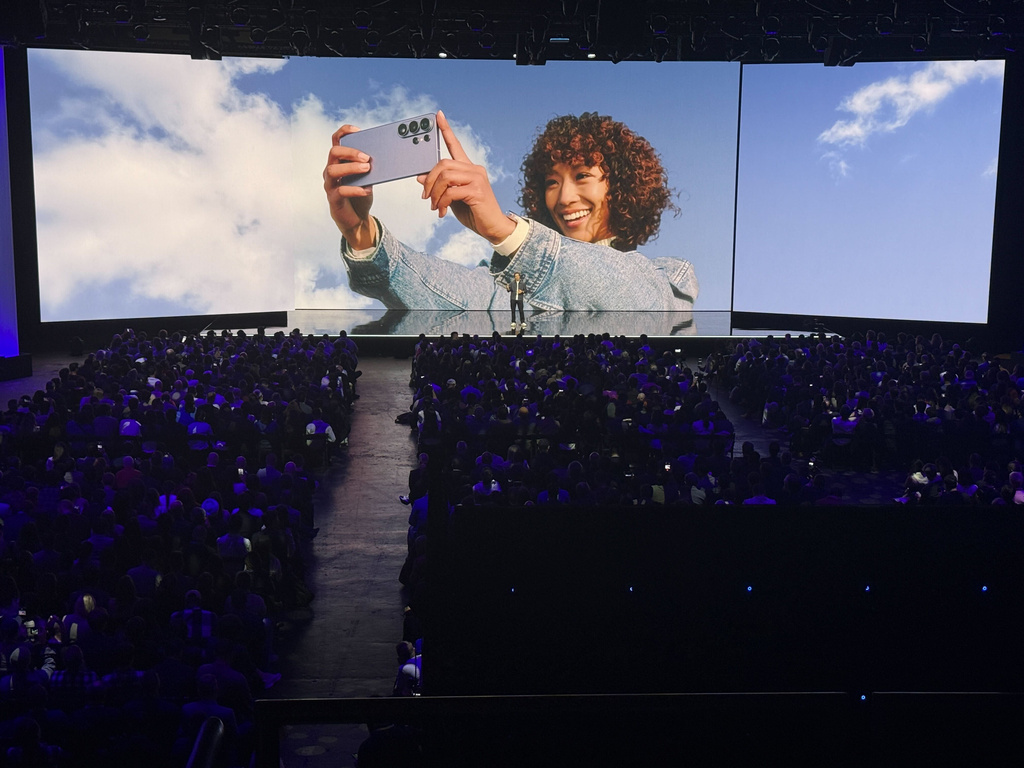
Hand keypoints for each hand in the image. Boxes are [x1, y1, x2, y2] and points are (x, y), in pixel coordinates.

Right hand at [324, 125, 376, 249]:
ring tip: (367, 169)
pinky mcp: (333, 199)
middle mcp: (331, 169)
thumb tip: (384, 155)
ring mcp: (330, 184)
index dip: (344, 132)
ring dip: (350, 168)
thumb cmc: (361, 193)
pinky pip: (340, 191)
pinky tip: (367, 190)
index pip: (336, 140)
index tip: (358, 130)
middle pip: (334, 152)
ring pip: (332, 170)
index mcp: (339, 161)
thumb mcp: (367, 177)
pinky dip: (354, 189)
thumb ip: (369, 165)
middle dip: (350, 152)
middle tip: (367, 157)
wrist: (357, 218)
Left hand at [418, 111, 515, 244]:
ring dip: (434, 194)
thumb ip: (439, 186)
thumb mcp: (451, 198)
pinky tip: (442, 211)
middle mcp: (474, 169)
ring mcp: (477, 178)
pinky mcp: (477, 190)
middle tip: (425, 196)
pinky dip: (442, 202)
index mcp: (468, 168)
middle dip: (429, 181)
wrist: (493, 227)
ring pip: (445, 177)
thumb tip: (420, 177)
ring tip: (434, 206)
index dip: (446, 130)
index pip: (456, 145)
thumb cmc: (474, 212)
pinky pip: (451, 192)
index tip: (437, 115)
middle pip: (443, 164)